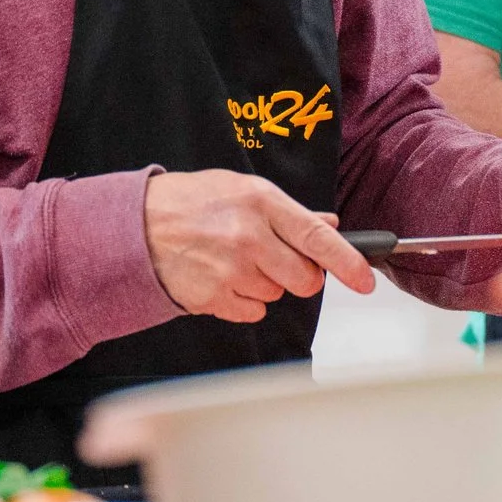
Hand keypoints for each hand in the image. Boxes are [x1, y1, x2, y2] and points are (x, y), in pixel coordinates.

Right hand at [143, 170, 374, 321]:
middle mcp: (248, 236)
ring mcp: (230, 270)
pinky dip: (243, 301)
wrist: (136, 226)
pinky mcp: (214, 297)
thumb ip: (289, 212)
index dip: (348, 262)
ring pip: (277, 294)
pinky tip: (222, 277)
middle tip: (273, 258)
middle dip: (299, 274)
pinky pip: (253, 311)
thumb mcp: (242, 190)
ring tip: (233, 260)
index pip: (316, 238)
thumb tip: (330, 227)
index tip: (365, 280)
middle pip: (305, 279)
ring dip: (264, 283)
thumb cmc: (192, 203)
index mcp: (261, 202)